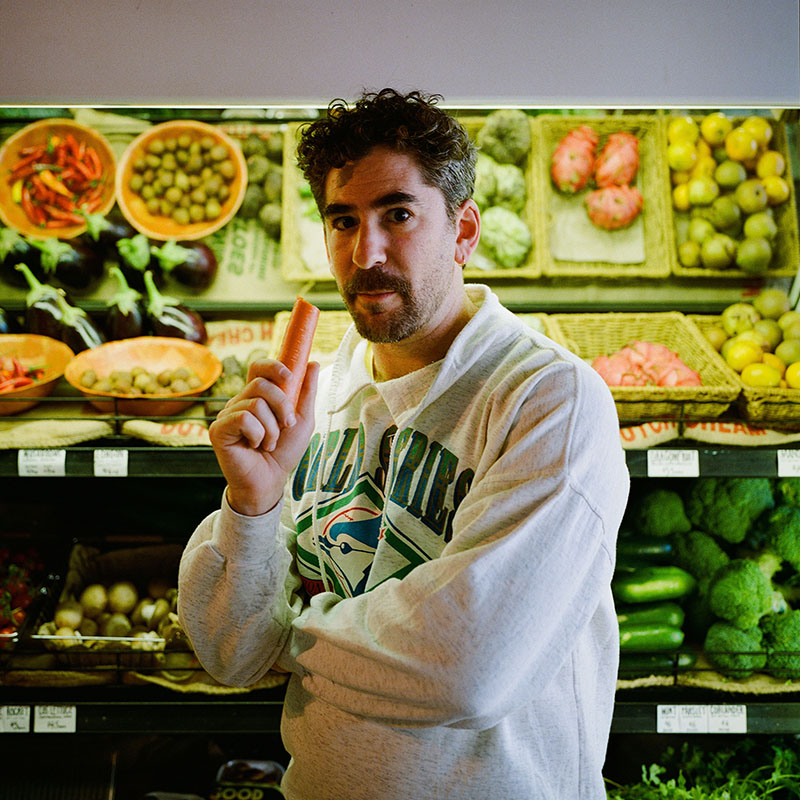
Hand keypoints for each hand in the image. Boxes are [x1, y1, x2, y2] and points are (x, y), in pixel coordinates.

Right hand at [208, 358, 318, 515]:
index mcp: (257, 397)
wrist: (271, 481)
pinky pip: (243, 419)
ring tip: (269, 443)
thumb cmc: (284, 452)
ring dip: (271, 428)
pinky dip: (258, 435)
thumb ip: (307, 392)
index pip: (258, 368)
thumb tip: (313, 363)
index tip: (288, 377)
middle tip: (286, 426)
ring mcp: (227, 415)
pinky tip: (254, 447)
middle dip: (282, 405)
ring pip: (255, 403)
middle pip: (260, 384)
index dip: (272, 367)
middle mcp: (239, 402)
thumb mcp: (303, 420)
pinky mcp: (218, 430)